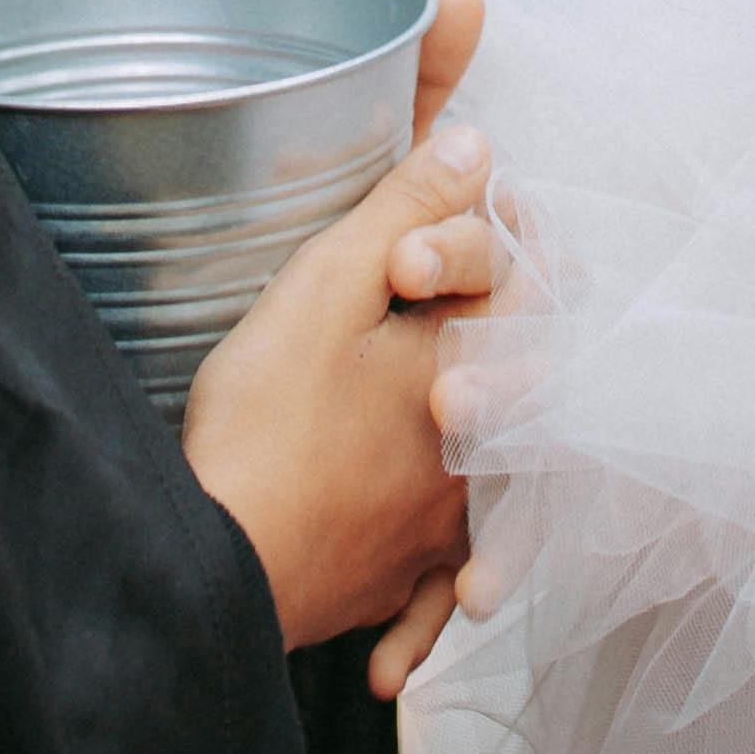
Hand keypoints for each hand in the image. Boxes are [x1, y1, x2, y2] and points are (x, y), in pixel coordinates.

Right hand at [183, 0, 500, 667]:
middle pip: (531, 380)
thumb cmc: (269, 420)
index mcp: (478, 368)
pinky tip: (430, 607)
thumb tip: (478, 146)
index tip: (458, 219)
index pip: (534, 286)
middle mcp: (483, 452)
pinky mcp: (398, 578)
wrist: (220, 562)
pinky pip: (437, 589)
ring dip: (491, 452)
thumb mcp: (330, 284)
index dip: (504, 237)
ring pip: (501, 485)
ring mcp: (444, 526)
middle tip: (446, 306)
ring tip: (453, 429)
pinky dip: (436, 593)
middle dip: (501, 335)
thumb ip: (406, 208)